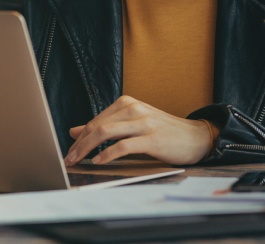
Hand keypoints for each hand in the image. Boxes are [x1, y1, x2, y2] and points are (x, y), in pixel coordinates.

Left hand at [64, 96, 211, 165]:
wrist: (196, 137)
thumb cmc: (162, 132)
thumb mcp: (131, 124)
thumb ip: (104, 126)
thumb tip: (74, 131)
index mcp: (125, 103)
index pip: (95, 121)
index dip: (79, 137)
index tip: (68, 151)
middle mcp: (132, 108)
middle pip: (97, 126)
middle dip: (79, 144)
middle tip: (68, 158)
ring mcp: (143, 122)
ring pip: (105, 133)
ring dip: (87, 148)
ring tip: (78, 160)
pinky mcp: (152, 138)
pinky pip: (123, 146)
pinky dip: (108, 154)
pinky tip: (99, 161)